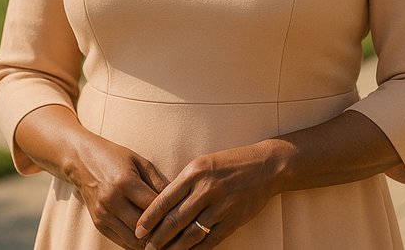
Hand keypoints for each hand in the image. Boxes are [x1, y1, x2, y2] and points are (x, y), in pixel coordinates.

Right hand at [68, 131, 171, 248]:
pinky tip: (150, 240)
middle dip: (162, 232)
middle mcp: (112, 201)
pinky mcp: (99, 224)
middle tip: (180, 232)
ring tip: (167, 239)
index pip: (153, 207)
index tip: (185, 216)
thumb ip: (158, 182)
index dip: (171, 213)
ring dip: (150, 242)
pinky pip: (122, 241)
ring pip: (133, 240)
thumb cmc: (115, 157)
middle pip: (144, 228)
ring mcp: (103, 215)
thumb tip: (179, 200)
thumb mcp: (140, 162)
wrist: (82, 161)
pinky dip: (137, 243)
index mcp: (125, 183)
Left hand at [135, 143, 279, 249]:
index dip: (149, 218)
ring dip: (174, 248)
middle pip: (175, 221)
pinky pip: (210, 241)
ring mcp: (221, 207)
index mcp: (194, 174)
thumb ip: (183, 184)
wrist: (265, 167)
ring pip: (190, 235)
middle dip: (158, 238)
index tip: (138, 230)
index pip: (164, 200)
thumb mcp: (202, 164)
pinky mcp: (233, 220)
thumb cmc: (229, 164)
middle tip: (146, 248)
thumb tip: (161, 207)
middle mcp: (206, 190)